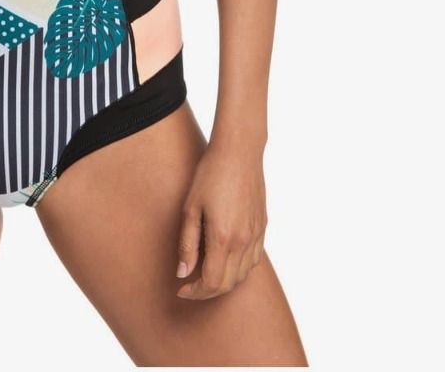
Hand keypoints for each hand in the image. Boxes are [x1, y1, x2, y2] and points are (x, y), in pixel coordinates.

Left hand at [174, 137, 266, 299]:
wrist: (239, 152)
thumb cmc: (210, 175)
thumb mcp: (191, 208)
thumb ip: (187, 244)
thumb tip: (182, 273)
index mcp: (223, 238)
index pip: (211, 283)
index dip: (195, 292)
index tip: (181, 288)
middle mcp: (244, 242)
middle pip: (227, 284)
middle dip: (206, 292)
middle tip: (190, 285)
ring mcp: (256, 235)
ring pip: (242, 275)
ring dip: (223, 282)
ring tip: (205, 273)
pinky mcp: (262, 227)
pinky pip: (253, 260)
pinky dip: (239, 269)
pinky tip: (225, 259)